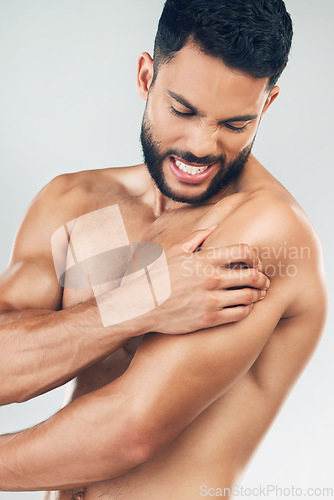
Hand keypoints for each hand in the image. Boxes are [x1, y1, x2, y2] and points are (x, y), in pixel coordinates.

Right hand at [150, 227, 269, 333]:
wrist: (141, 305)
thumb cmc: (156, 276)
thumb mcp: (174, 251)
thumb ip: (196, 238)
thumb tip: (214, 228)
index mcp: (204, 259)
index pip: (244, 252)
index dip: (255, 257)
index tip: (254, 262)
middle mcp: (210, 279)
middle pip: (252, 276)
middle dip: (262, 278)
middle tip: (263, 281)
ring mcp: (211, 300)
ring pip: (249, 297)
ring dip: (257, 295)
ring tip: (258, 294)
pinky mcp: (209, 319)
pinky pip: (239, 314)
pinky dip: (248, 310)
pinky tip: (245, 307)